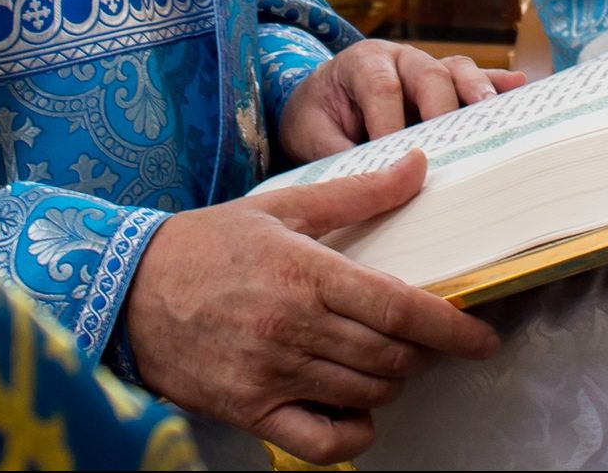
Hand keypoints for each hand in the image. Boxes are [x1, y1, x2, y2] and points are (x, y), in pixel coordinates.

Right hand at [119, 151, 497, 461]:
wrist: (125, 289)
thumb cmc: (207, 243)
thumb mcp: (283, 206)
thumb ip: (358, 193)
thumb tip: (418, 165)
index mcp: (306, 274)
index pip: (398, 309)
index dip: (450, 328)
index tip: (481, 337)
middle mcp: (293, 329)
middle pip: (389, 357)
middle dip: (424, 354)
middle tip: (430, 341)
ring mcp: (271, 375)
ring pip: (363, 395)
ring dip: (391, 384)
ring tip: (390, 363)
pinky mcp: (248, 410)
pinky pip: (318, 442)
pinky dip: (351, 436)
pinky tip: (358, 414)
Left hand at [280, 38, 526, 161]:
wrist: (321, 101)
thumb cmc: (317, 117)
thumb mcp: (309, 134)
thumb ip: (333, 153)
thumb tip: (363, 182)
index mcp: (362, 63)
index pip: (382, 88)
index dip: (390, 122)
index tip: (397, 160)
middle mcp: (400, 58)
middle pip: (428, 74)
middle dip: (441, 106)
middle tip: (448, 143)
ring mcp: (428, 67)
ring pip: (457, 70)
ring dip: (477, 91)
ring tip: (492, 112)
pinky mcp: (448, 84)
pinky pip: (477, 79)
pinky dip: (498, 83)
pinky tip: (521, 88)